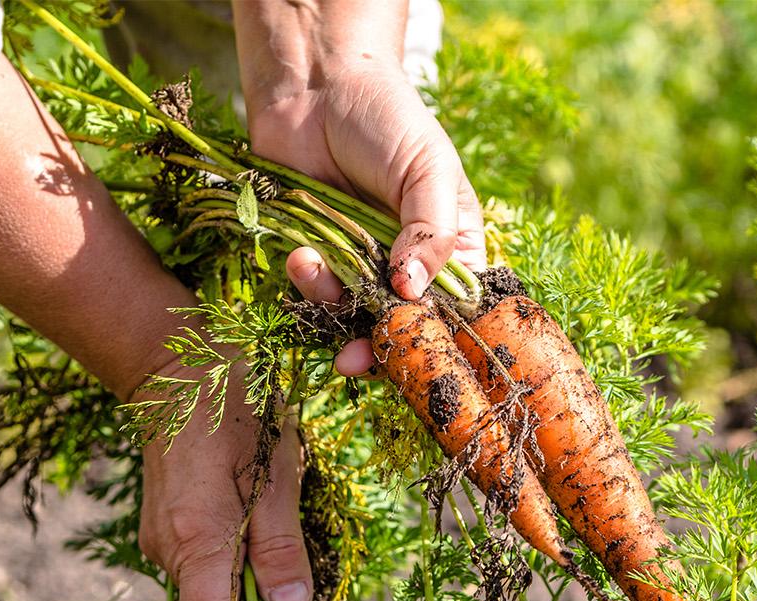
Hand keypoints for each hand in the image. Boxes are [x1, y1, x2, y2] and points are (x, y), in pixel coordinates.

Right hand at [135, 360, 311, 600]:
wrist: (178, 372)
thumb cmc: (236, 416)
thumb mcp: (276, 478)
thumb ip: (281, 549)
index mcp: (195, 544)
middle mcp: (166, 551)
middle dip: (251, 598)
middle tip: (281, 544)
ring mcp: (156, 540)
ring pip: (205, 586)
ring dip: (239, 568)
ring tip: (259, 513)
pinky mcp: (157, 527)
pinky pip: (195, 561)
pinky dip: (222, 551)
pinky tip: (237, 506)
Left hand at [249, 59, 484, 375]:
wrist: (314, 86)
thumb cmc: (386, 118)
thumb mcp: (427, 168)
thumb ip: (431, 232)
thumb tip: (412, 292)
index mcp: (453, 249)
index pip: (456, 312)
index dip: (438, 340)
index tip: (416, 352)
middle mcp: (410, 266)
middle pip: (403, 329)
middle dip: (378, 346)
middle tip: (355, 358)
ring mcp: (362, 265)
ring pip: (354, 319)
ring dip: (331, 306)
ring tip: (312, 266)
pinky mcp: (320, 259)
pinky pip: (316, 296)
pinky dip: (307, 285)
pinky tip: (300, 254)